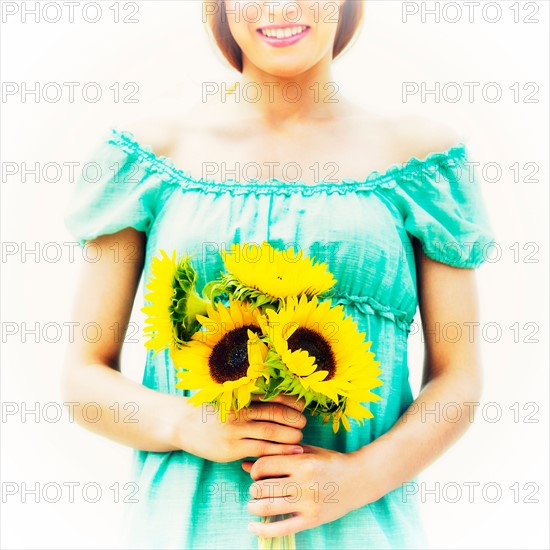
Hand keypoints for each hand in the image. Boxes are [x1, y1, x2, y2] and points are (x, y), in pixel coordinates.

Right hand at [173, 394, 306, 462]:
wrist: (182, 424)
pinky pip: (260, 450)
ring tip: (300, 438)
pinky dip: (278, 451)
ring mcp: (235, 430)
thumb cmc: (212, 412)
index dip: (290, 400)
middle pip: (274, 413)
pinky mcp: (232, 448)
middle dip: (293, 418)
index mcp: (241, 397)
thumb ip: (249, 400)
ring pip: (270, 432)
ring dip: (289, 436)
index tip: (303, 404)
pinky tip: (291, 452)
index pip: (272, 395)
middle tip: (304, 422)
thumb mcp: (228, 400)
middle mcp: (240, 411)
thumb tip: (279, 400)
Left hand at [241, 444, 381, 536]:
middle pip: (262, 487)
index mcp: (301, 462)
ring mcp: (308, 503)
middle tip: (256, 490)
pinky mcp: (312, 519)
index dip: (255, 470)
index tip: (257, 473)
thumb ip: (277, 456)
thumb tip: (245, 464)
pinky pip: (282, 528)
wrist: (360, 478)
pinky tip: (252, 526)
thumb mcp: (305, 452)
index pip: (263, 466)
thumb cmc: (331, 461)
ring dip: (253, 506)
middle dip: (253, 489)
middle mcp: (303, 483)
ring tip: (254, 504)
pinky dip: (262, 530)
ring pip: (267, 507)